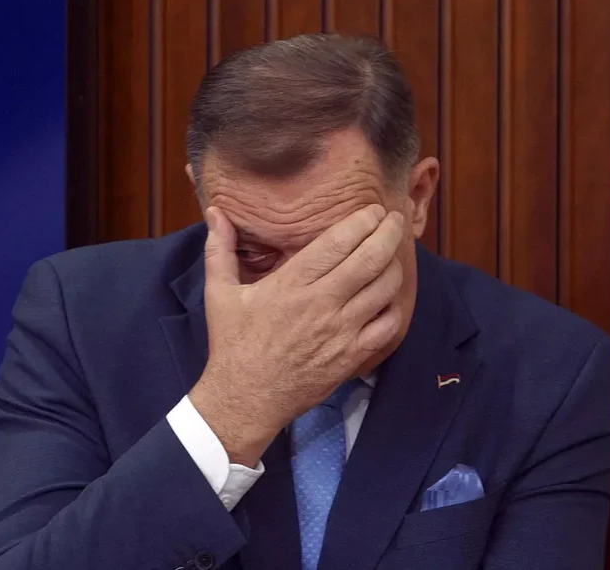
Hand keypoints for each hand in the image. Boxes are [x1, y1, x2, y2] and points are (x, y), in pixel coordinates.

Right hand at [189, 204, 404, 465]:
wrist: (245, 399)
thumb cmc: (232, 344)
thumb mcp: (219, 293)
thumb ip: (219, 247)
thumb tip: (214, 211)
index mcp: (291, 284)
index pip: (339, 242)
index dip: (363, 221)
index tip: (373, 210)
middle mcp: (322, 304)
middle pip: (371, 259)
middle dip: (390, 233)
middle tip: (395, 220)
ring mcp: (341, 332)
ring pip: (385, 289)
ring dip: (395, 266)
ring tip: (393, 254)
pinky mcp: (351, 356)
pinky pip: (388, 325)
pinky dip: (395, 306)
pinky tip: (389, 296)